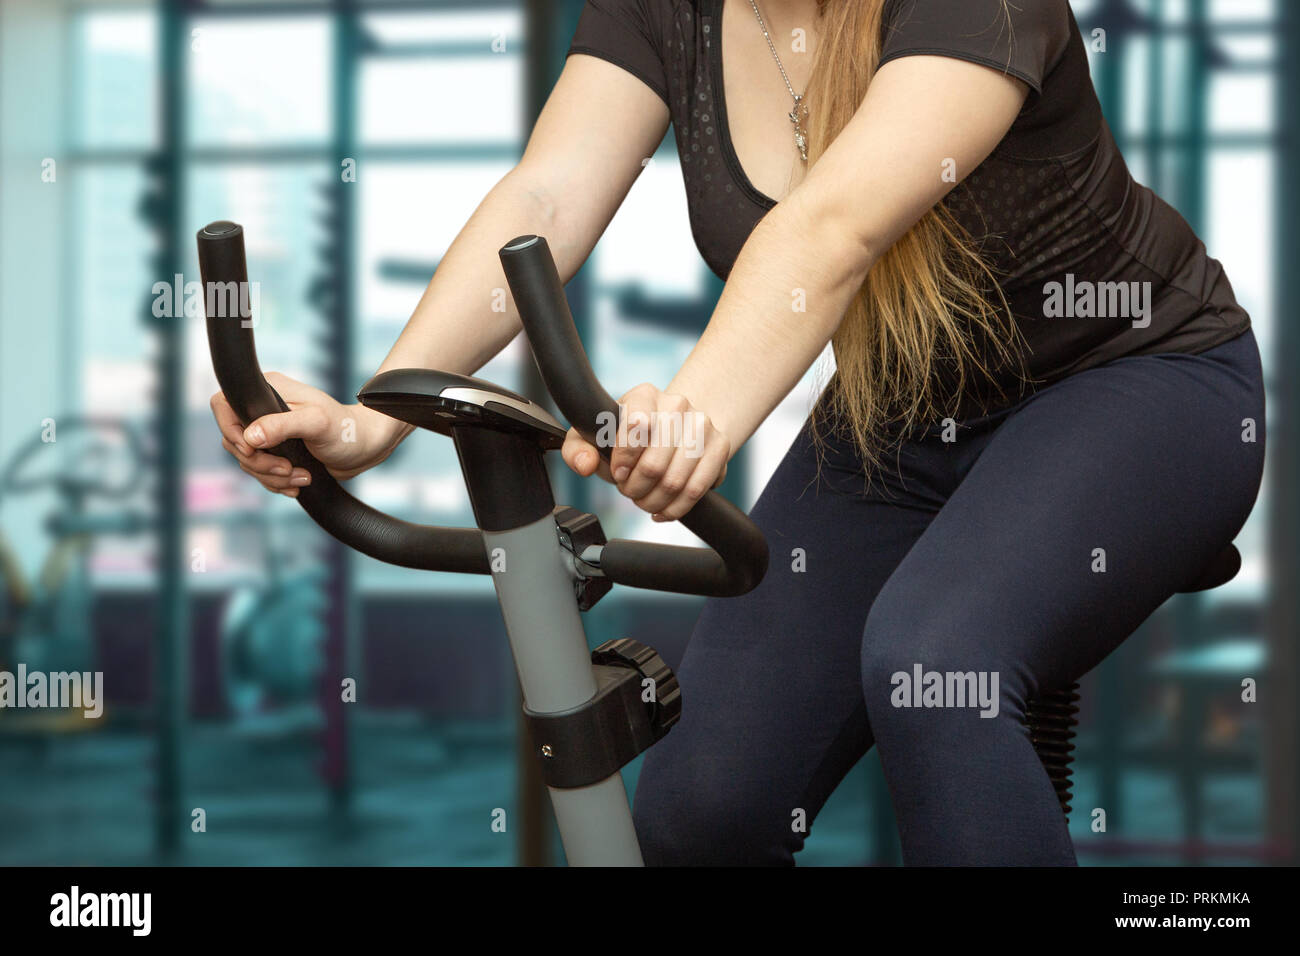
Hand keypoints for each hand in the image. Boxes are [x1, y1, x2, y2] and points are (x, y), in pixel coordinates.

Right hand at [211, 371, 408, 497]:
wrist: (366, 448)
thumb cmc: (346, 429)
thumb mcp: (316, 423)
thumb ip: (282, 426)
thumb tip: (249, 437)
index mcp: (268, 390)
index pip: (224, 405)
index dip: (231, 431)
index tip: (253, 450)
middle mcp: (263, 409)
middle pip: (233, 440)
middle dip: (259, 463)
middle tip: (288, 470)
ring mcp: (268, 432)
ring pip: (247, 461)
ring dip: (272, 477)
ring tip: (302, 478)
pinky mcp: (276, 452)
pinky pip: (260, 472)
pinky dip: (277, 483)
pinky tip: (298, 485)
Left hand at [561, 383, 728, 520]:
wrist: (672, 430)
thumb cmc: (628, 437)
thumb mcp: (595, 438)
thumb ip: (578, 449)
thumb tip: (585, 464)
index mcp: (644, 395)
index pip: (636, 425)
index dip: (624, 459)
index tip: (618, 472)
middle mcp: (677, 404)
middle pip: (655, 464)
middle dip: (636, 488)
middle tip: (630, 490)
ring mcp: (703, 424)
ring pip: (676, 482)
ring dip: (654, 501)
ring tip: (645, 499)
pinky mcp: (720, 446)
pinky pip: (697, 490)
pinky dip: (676, 508)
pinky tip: (664, 508)